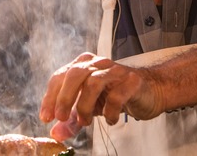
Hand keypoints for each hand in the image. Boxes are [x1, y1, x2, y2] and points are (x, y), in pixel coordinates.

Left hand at [39, 52, 162, 140]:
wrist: (149, 92)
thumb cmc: (116, 94)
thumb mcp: (89, 107)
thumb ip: (72, 119)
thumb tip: (55, 133)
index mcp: (84, 64)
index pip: (60, 75)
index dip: (50, 97)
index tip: (47, 117)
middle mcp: (99, 63)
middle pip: (75, 74)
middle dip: (64, 98)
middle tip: (61, 118)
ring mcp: (116, 70)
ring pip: (94, 82)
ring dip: (85, 106)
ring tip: (85, 122)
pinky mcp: (132, 81)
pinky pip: (117, 95)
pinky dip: (110, 112)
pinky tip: (110, 120)